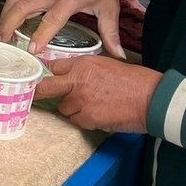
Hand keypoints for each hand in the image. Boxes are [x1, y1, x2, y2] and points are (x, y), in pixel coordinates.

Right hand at [0, 0, 124, 57]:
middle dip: (8, 26)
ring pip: (14, 0)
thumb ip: (111, 31)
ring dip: (5, 17)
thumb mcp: (110, 6)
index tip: (32, 50)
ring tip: (2, 35)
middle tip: (3, 43)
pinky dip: (10, 9)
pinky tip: (10, 20)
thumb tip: (118, 55)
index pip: (51, 20)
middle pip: (21, 8)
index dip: (41, 35)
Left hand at [36, 55, 161, 132]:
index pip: (53, 67)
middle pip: (46, 87)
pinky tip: (98, 116)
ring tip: (90, 107)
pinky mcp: (88, 118)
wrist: (151, 98)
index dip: (49, 74)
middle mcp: (77, 81)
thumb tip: (67, 74)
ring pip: (63, 108)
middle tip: (34, 96)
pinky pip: (77, 121)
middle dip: (39, 92)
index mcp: (82, 64)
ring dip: (72, 109)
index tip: (41, 79)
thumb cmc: (132, 80)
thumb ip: (83, 69)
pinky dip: (84, 121)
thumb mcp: (104, 64)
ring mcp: (81, 101)